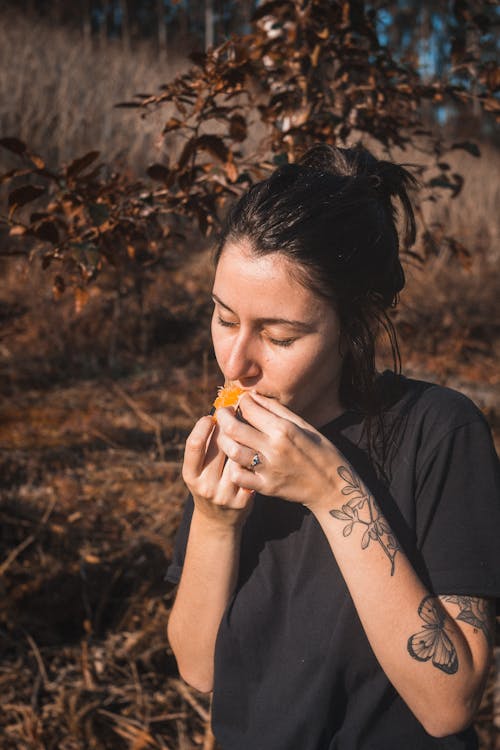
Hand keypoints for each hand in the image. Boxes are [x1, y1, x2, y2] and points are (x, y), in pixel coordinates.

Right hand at [182, 415, 254, 527]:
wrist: (218, 520)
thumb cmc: (209, 482)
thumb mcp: (198, 469)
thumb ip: (205, 446)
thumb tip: (217, 411)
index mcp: (190, 475)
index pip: (195, 444)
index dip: (203, 426)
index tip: (212, 416)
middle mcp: (205, 486)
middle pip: (219, 447)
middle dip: (228, 426)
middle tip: (234, 414)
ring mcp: (224, 495)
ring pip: (238, 458)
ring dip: (243, 439)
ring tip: (247, 428)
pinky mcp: (242, 501)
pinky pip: (251, 471)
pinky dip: (254, 456)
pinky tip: (256, 448)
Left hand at [215, 392, 343, 513]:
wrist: (332, 487)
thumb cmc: (320, 451)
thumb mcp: (304, 425)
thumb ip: (277, 410)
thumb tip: (254, 396)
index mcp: (284, 429)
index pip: (249, 408)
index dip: (241, 401)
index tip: (241, 402)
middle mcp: (273, 448)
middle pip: (233, 428)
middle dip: (223, 416)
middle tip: (223, 414)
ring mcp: (268, 469)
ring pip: (231, 451)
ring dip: (224, 440)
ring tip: (227, 435)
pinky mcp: (266, 487)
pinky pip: (238, 476)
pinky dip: (233, 467)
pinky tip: (237, 461)